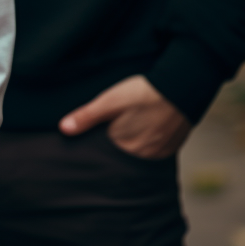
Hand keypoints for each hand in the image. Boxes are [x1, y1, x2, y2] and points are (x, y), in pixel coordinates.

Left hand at [59, 75, 190, 158]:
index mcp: (126, 149)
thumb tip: (64, 129)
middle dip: (111, 148)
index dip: (96, 148)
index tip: (90, 142)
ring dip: (128, 146)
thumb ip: (86, 116)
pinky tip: (140, 130)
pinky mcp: (171, 148)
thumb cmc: (143, 94)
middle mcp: (144, 157)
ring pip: (136, 155)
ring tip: (124, 130)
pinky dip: (144, 144)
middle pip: (121, 157)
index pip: (104, 156)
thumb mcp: (109, 101)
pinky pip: (151, 151)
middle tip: (109, 132)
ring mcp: (160, 154)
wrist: (181, 88)